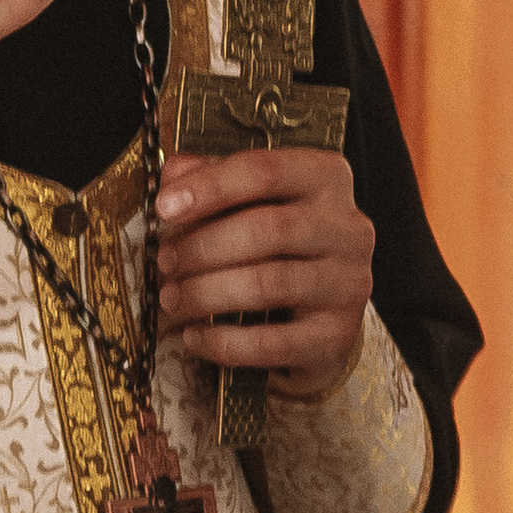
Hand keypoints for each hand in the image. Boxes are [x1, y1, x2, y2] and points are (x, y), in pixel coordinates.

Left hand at [152, 145, 373, 397]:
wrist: (325, 314)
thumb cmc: (282, 245)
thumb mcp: (253, 199)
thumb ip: (215, 179)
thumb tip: (172, 177)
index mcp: (327, 179)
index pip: (266, 171)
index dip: (209, 187)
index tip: (164, 208)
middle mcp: (349, 228)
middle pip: (267, 229)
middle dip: (202, 247)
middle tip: (165, 262)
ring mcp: (349, 284)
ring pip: (268, 284)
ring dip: (206, 293)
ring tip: (172, 299)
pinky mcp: (337, 335)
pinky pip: (271, 342)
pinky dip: (223, 341)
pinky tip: (194, 337)